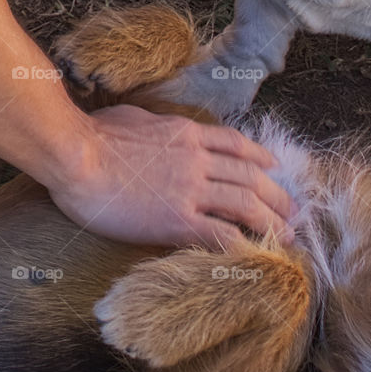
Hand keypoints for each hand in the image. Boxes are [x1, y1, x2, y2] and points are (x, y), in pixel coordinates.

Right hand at [46, 104, 295, 249]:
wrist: (76, 155)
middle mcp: (198, 159)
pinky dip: (243, 245)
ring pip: (245, 204)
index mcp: (187, 134)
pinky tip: (256, 254)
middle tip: (294, 211)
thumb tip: (153, 127)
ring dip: (271, 221)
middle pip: (250, 176)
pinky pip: (221, 234)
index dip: (260, 157)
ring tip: (288, 235)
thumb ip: (155, 125)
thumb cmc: (93, 134)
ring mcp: (190, 189)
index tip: (274, 167)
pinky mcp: (177, 220)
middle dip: (277, 194)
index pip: (235, 144)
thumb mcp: (134, 117)